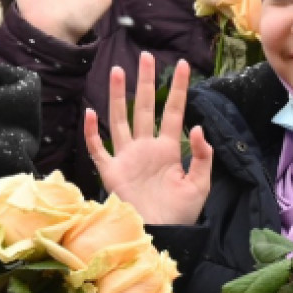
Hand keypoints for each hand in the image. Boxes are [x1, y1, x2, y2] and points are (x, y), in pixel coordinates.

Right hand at [85, 53, 213, 225]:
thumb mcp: (200, 184)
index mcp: (168, 150)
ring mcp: (126, 158)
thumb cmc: (180, 214)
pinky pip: (98, 149)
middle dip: (145, 82)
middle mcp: (145, 148)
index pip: (173, 112)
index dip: (178, 89)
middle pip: (144, 108)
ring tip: (118, 71)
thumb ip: (202, 156)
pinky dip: (92, 132)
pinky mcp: (111, 172)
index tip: (184, 66)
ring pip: (119, 120)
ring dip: (118, 96)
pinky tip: (90, 113)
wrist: (161, 235)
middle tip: (146, 57)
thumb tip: (196, 127)